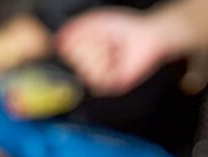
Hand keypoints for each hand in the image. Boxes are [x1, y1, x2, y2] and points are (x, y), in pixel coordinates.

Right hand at [57, 8, 190, 96]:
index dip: (78, 39)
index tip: (94, 35)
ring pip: (84, 71)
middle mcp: (91, 69)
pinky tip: (116, 58)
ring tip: (112, 49)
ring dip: (100, 53)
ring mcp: (102, 79)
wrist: (148, 34)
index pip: (64, 51)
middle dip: (90, 45)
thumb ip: (74, 29)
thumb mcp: (94, 21)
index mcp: (85, 55)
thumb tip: (58, 39)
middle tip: (107, 42)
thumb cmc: (125, 28)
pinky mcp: (114, 85)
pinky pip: (98, 79)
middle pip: (73, 61)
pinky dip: (107, 63)